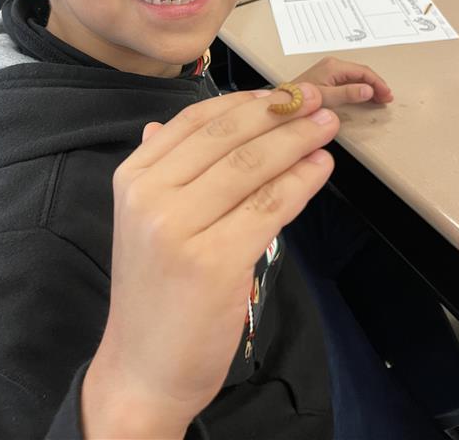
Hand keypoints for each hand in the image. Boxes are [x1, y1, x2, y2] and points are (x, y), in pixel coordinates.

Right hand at [82, 86, 336, 438]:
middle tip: (315, 100)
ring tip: (325, 128)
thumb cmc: (152, 290)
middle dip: (278, 112)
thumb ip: (155, 169)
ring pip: (252, 167)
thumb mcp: (141, 220)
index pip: (195, 122)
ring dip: (297, 141)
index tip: (281, 93)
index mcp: (133, 177)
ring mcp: (180, 228)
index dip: (245, 101)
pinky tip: (320, 168)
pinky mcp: (215, 262)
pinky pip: (270, 207)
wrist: (144, 365)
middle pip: (228, 138)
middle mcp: (151, 195)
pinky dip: (302, 182)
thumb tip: (157, 124)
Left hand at [292, 57, 392, 107]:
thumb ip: (348, 93)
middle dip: (376, 85)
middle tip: (387, 98)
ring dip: (369, 86)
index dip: (377, 83)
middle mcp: (333, 64)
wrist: (283, 103)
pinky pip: (349, 79)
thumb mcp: (327, 98)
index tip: (387, 95)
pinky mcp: (327, 77)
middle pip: (361, 73)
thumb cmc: (301, 100)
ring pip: (356, 76)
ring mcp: (330, 70)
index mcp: (334, 66)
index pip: (363, 72)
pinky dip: (360, 87)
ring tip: (380, 98)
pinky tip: (366, 95)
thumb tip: (368, 90)